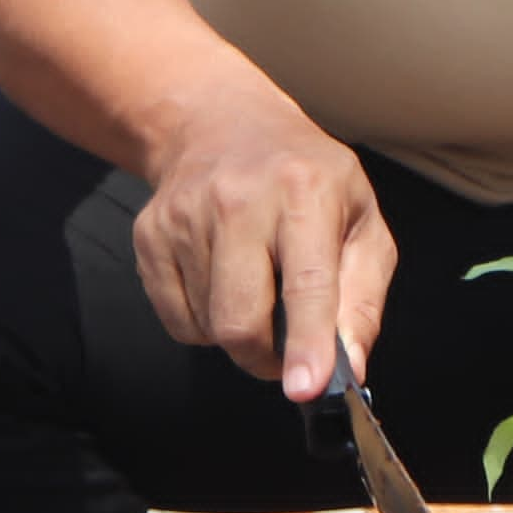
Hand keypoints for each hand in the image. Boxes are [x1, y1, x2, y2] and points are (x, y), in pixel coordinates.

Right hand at [133, 80, 391, 401]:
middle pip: (240, 321)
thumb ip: (362, 298)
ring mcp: (186, 215)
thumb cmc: (307, 180)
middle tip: (285, 352)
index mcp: (305, 191)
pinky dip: (202, 322)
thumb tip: (352, 367)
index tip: (305, 388)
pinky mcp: (150, 233)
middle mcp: (239, 199)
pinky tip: (219, 281)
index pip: (306, 283)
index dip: (306, 342)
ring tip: (254, 285)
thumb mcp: (361, 221)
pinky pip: (176, 320)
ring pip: (208, 326)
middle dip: (264, 357)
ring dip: (236, 331)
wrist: (224, 124)